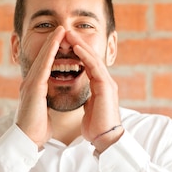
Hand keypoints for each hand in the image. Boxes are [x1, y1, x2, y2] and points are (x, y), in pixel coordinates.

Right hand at [15, 26, 66, 147]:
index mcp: (33, 88)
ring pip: (42, 58)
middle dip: (51, 42)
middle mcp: (29, 83)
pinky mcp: (34, 87)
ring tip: (60, 30)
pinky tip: (56, 42)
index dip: (51, 53)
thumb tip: (46, 101)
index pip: (44, 67)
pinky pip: (44, 66)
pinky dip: (50, 53)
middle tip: (60, 29)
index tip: (59, 42)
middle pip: (42, 58)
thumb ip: (43, 102)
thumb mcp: (42, 111)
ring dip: (51, 43)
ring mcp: (30, 84)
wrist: (27, 139)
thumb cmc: (36, 129)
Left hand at [67, 31, 122, 151]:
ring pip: (93, 58)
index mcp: (99, 86)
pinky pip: (95, 66)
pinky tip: (76, 46)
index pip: (87, 64)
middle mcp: (105, 82)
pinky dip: (85, 55)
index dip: (77, 53)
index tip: (64, 44)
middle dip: (78, 43)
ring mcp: (107, 83)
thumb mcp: (89, 110)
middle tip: (66, 31)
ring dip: (81, 44)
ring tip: (69, 34)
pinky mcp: (106, 86)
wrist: (105, 140)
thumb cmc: (96, 128)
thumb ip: (89, 101)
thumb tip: (85, 100)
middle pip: (91, 57)